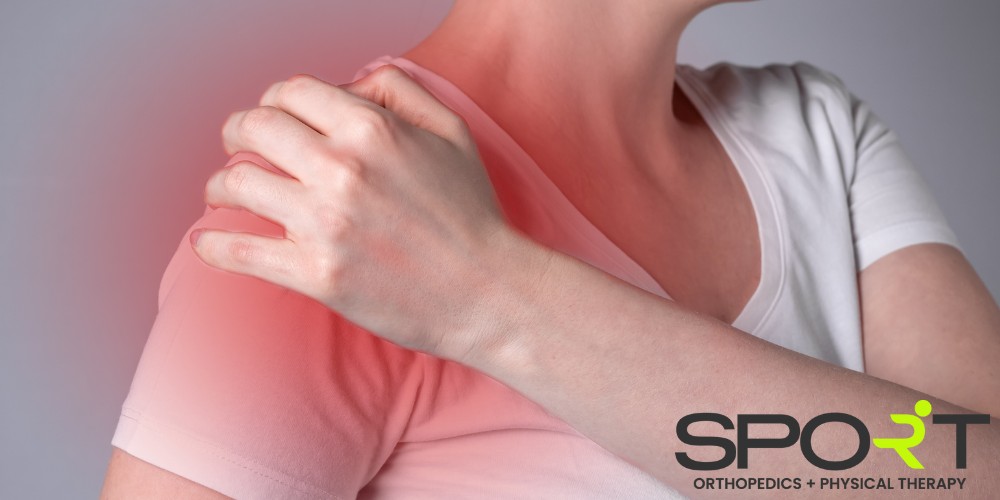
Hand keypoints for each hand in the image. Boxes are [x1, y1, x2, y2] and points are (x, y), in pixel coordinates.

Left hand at [190, 65, 532, 359]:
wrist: (487, 293)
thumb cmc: (471, 213)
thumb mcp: (452, 132)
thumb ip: (399, 91)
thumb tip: (348, 84)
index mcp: (372, 129)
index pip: (290, 92)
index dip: (274, 99)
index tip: (272, 116)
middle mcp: (341, 169)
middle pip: (252, 128)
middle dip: (237, 132)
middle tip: (238, 145)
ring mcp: (323, 224)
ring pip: (235, 185)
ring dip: (221, 186)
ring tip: (224, 193)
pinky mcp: (315, 275)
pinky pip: (237, 252)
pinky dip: (212, 245)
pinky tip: (208, 242)